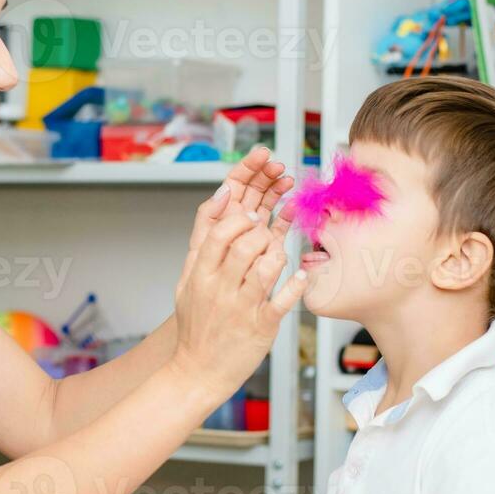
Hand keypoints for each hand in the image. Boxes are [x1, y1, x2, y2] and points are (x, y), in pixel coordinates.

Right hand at [171, 205, 307, 396]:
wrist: (197, 372)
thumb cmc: (196, 328)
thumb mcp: (185, 287)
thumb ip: (198, 253)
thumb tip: (210, 216)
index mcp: (200, 278)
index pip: (219, 235)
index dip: (239, 220)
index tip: (251, 219)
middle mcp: (220, 291)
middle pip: (245, 247)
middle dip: (262, 234)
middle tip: (268, 237)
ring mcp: (241, 310)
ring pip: (266, 269)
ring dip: (279, 256)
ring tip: (279, 258)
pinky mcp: (261, 327)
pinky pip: (283, 301)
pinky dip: (296, 285)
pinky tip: (299, 276)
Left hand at [177, 146, 295, 299]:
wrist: (210, 339)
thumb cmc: (201, 298)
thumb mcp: (199, 254)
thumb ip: (209, 220)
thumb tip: (224, 190)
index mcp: (220, 223)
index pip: (234, 186)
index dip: (247, 167)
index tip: (262, 154)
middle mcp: (238, 231)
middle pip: (253, 193)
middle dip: (265, 176)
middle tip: (279, 167)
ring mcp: (255, 244)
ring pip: (268, 210)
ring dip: (277, 193)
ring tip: (287, 182)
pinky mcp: (269, 262)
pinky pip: (280, 236)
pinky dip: (287, 221)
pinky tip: (294, 209)